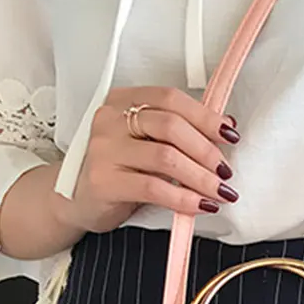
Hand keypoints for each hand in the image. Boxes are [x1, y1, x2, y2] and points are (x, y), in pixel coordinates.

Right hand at [56, 86, 240, 233]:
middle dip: (206, 150)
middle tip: (225, 171)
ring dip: (201, 177)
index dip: (205, 116)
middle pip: (171, 126)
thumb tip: (225, 127)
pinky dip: (184, 198)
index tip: (229, 135)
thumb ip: (176, 132)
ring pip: (166, 157)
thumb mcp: (144, 142)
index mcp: (122, 101)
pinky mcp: (104, 181)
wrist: (74, 200)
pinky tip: (200, 205)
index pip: (171, 98)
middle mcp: (110, 120)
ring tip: (220, 191)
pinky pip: (154, 187)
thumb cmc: (116, 169)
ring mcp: (104, 150)